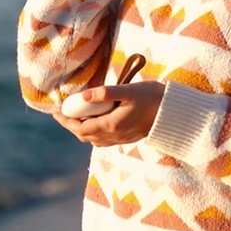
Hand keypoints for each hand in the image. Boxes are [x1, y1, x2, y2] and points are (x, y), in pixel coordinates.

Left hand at [51, 80, 165, 146]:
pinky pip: (103, 139)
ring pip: (93, 139)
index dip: (66, 120)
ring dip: (81, 129)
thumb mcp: (129, 91)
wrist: (173, 113)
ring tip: (75, 116)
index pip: (80, 127)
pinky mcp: (127, 137)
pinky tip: (94, 121)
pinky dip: (92, 132)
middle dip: (71, 125)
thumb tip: (83, 96)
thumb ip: (105, 93)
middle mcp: (114, 136)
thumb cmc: (152, 97)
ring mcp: (121, 139)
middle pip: (84, 135)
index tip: (56, 111)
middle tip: (62, 112)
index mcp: (111, 126)